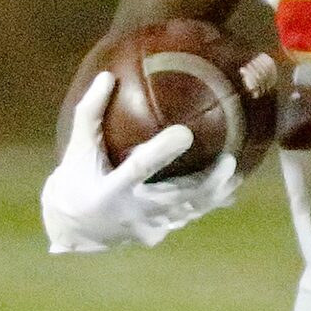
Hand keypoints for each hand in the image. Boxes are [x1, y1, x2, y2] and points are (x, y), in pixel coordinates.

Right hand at [40, 73, 238, 253]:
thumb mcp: (78, 148)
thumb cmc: (76, 179)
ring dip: (215, 193)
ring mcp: (146, 227)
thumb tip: (108, 76)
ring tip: (237, 174)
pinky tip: (227, 191)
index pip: (139, 168)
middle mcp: (131, 212)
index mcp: (109, 190)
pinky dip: (206, 204)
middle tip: (229, 161)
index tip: (185, 133)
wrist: (73, 228)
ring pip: (188, 210)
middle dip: (207, 182)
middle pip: (177, 197)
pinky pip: (186, 217)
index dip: (162, 152)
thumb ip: (90, 113)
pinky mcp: (156, 235)